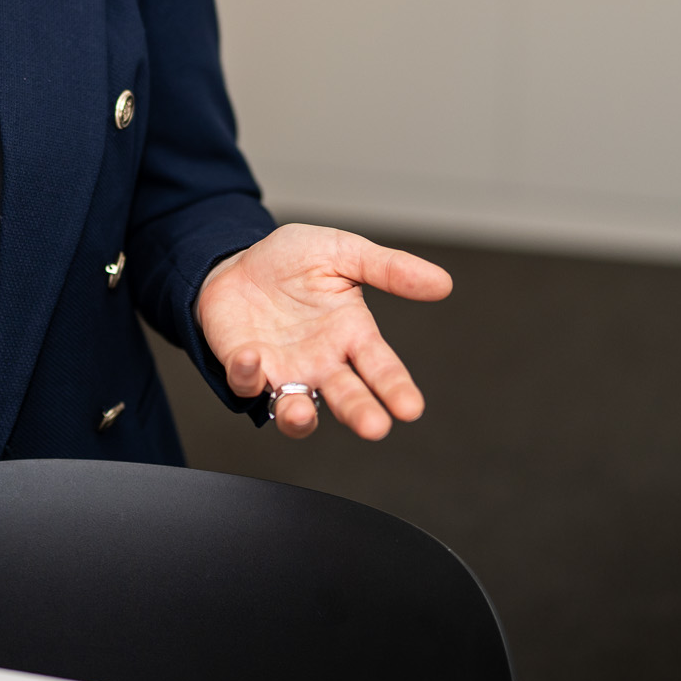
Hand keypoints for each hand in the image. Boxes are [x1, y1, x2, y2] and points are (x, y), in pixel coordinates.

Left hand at [196, 223, 452, 440]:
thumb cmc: (294, 262)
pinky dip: (248, 375)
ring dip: (298, 417)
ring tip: (301, 414)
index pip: (381, 368)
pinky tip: (252, 356)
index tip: (410, 408)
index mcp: (352, 335)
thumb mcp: (343, 253)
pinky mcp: (246, 370)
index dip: (396, 388)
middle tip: (374, 427)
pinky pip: (247, 383)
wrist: (238, 261)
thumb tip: (443, 282)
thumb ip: (388, 268)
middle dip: (360, 413)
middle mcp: (323, 362)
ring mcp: (284, 371)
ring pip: (297, 410)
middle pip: (346, 398)